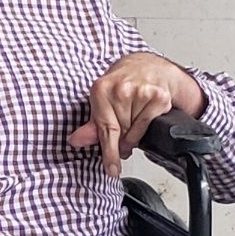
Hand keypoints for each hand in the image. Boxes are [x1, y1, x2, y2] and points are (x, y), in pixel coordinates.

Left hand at [68, 53, 205, 176]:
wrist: (150, 66)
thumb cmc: (124, 85)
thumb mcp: (103, 101)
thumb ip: (91, 125)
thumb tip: (76, 141)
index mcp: (101, 89)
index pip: (105, 129)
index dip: (109, 152)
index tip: (112, 169)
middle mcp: (121, 89)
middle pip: (121, 133)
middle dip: (122, 139)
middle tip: (124, 133)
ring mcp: (141, 92)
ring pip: (135, 131)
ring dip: (134, 132)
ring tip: (134, 118)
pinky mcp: (159, 96)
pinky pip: (149, 125)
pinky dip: (147, 125)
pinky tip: (145, 114)